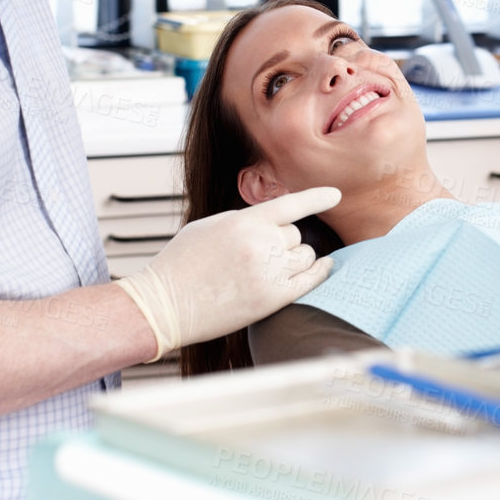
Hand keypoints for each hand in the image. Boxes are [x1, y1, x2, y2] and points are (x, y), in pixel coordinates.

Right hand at [114, 187, 341, 362]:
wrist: (164, 305)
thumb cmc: (180, 265)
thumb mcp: (208, 227)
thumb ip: (242, 221)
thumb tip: (269, 220)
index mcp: (244, 221)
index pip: (291, 204)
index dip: (317, 197)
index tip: (335, 195)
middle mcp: (261, 243)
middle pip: (296, 235)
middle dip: (284, 243)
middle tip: (262, 256)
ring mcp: (269, 271)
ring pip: (306, 256)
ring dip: (297, 259)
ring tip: (274, 268)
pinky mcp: (273, 298)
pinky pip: (311, 280)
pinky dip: (320, 272)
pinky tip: (323, 269)